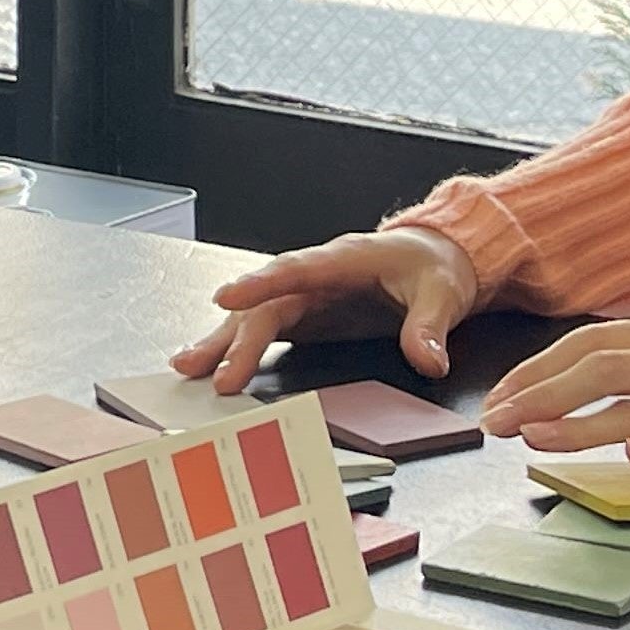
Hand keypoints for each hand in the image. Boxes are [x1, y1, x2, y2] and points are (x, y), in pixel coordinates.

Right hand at [172, 227, 479, 392]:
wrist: (434, 258)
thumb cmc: (433, 268)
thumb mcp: (443, 294)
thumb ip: (429, 326)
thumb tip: (427, 360)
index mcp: (344, 259)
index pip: (297, 270)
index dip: (261, 283)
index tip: (227, 298)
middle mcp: (315, 275)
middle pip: (266, 302)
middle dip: (235, 336)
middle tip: (210, 371)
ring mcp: (305, 295)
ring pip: (255, 315)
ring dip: (222, 341)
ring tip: (186, 366)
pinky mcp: (304, 315)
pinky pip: (263, 329)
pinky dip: (235, 347)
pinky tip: (210, 365)